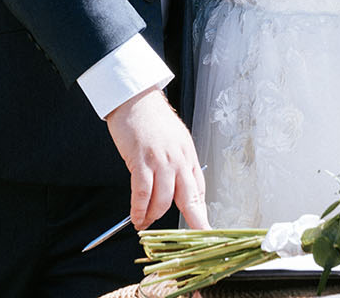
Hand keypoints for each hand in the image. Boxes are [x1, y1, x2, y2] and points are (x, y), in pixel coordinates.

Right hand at [105, 87, 209, 230]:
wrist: (136, 98)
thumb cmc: (152, 117)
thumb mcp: (175, 139)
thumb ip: (178, 162)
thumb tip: (177, 185)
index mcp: (188, 155)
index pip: (199, 190)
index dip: (200, 212)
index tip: (204, 228)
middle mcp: (178, 160)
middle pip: (187, 199)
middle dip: (191, 222)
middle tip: (189, 241)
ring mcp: (161, 161)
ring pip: (162, 200)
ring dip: (153, 217)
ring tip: (145, 223)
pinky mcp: (141, 160)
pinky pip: (142, 193)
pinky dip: (138, 209)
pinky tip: (136, 216)